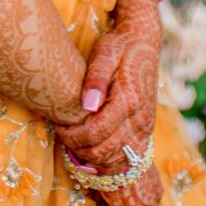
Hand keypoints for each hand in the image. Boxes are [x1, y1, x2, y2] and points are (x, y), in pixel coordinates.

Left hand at [57, 25, 158, 168]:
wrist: (144, 44)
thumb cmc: (119, 46)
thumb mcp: (104, 54)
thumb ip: (95, 79)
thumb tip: (87, 105)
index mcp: (128, 101)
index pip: (95, 134)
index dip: (73, 136)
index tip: (59, 126)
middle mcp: (140, 119)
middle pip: (104, 152)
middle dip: (79, 148)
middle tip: (64, 133)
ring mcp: (146, 127)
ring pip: (116, 161)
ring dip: (92, 157)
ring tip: (76, 139)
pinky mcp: (146, 131)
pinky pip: (128, 158)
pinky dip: (109, 161)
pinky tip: (93, 149)